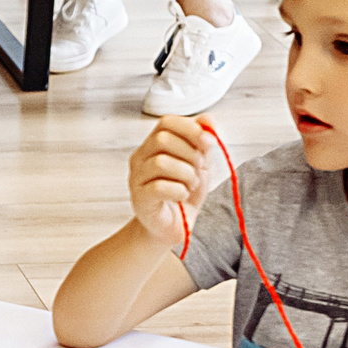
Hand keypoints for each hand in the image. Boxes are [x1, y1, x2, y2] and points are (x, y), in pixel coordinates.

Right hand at [129, 117, 213, 250]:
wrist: (174, 226)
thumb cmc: (183, 193)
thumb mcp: (199, 163)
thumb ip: (202, 141)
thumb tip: (209, 120)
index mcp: (154, 145)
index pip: (167, 122)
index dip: (191, 129)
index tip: (208, 143)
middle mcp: (141, 158)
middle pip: (162, 139)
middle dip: (190, 154)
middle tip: (198, 170)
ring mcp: (137, 178)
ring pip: (161, 162)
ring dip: (186, 174)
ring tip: (191, 185)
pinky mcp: (140, 199)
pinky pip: (160, 187)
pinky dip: (179, 191)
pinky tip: (182, 196)